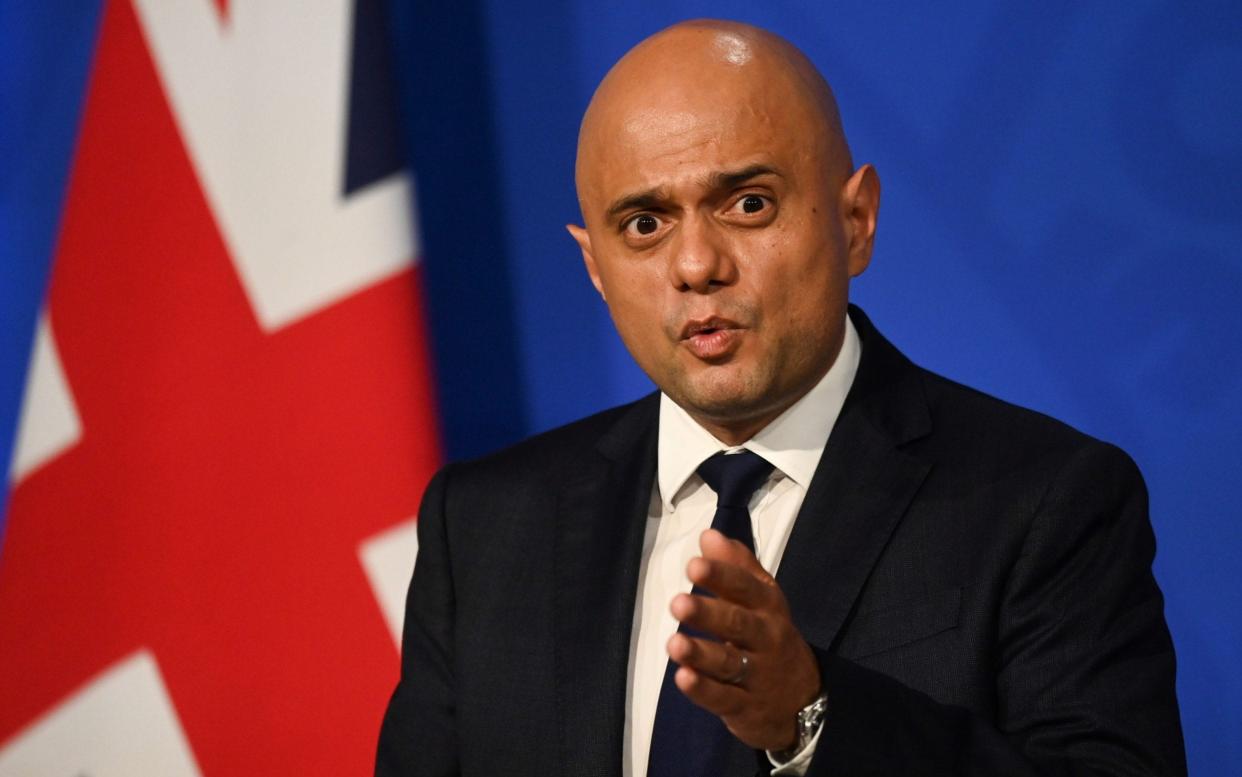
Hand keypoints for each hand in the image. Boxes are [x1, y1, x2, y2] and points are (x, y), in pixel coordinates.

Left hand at [667, 529, 821, 751]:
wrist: (804, 702)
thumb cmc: (770, 637)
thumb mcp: (763, 600)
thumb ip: (737, 567)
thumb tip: (708, 535)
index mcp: (768, 608)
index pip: (747, 588)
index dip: (721, 576)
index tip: (693, 565)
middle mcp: (766, 639)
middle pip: (738, 624)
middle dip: (708, 614)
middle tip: (677, 604)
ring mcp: (757, 676)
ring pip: (729, 663)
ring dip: (701, 653)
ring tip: (674, 643)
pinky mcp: (745, 708)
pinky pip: (723, 698)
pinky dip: (703, 690)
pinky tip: (683, 678)